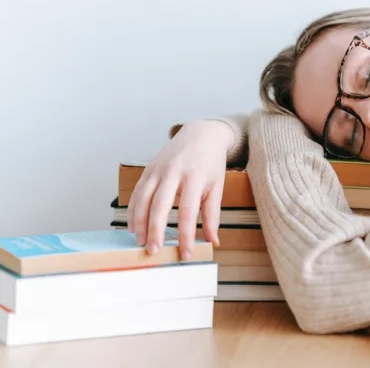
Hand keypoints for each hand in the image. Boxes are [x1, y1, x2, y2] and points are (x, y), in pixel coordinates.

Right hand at [127, 119, 233, 259]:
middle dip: (155, 231)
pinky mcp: (148, 168)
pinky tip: (133, 227)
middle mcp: (173, 172)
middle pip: (159, 205)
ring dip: (139, 223)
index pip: (187, 212)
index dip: (185, 235)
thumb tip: (213, 241)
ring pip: (143, 199)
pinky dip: (133, 210)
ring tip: (140, 243)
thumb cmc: (211, 163)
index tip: (185, 254)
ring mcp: (158, 169)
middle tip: (153, 252)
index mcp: (194, 177)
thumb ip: (213, 215)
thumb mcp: (217, 187)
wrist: (201, 134)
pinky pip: (137, 192)